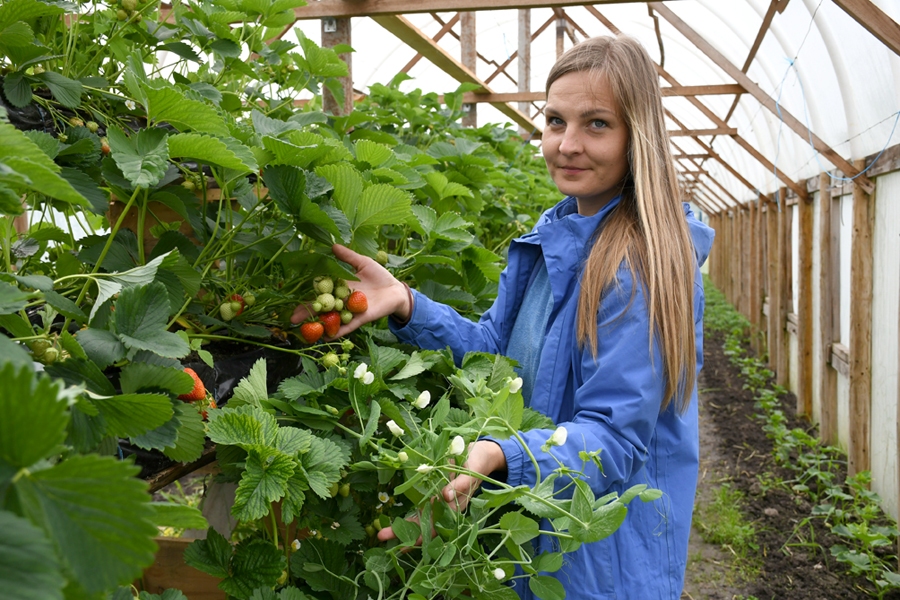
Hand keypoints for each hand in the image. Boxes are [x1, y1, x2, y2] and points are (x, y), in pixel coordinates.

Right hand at [291, 244, 411, 336]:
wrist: (396, 289)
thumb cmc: (380, 276)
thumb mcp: (362, 263)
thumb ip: (347, 257)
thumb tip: (332, 245)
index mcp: (340, 287)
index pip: (320, 293)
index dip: (307, 296)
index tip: (293, 300)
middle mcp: (342, 301)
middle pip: (322, 308)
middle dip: (307, 314)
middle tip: (292, 320)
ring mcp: (350, 311)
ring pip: (332, 319)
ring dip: (319, 325)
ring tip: (306, 331)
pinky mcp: (360, 319)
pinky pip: (347, 327)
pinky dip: (338, 332)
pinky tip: (327, 337)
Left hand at [376, 441, 506, 542]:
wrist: (480, 456)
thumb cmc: (477, 463)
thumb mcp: (471, 471)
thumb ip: (460, 484)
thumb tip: (445, 496)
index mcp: (457, 505)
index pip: (437, 526)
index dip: (421, 534)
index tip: (406, 542)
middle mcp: (448, 509)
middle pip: (426, 527)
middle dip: (405, 534)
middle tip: (382, 536)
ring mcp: (442, 504)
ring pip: (422, 521)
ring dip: (403, 528)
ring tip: (383, 534)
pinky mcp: (437, 497)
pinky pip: (422, 510)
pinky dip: (411, 518)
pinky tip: (396, 523)